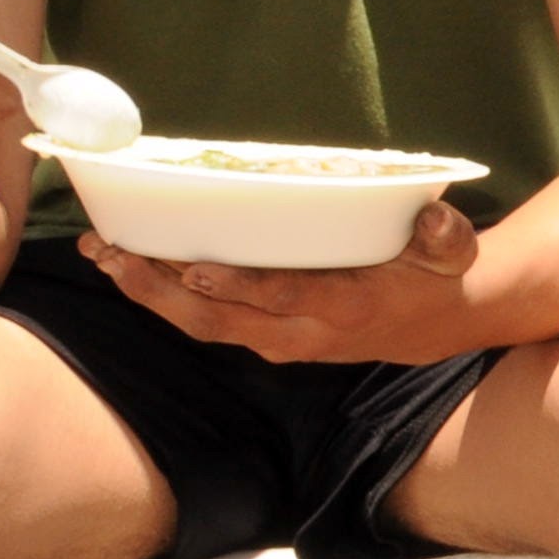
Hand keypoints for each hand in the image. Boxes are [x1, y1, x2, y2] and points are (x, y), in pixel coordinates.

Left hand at [78, 199, 482, 366]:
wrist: (433, 326)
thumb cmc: (435, 274)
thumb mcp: (453, 250)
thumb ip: (446, 235)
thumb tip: (436, 219)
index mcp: (346, 307)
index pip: (286, 297)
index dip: (240, 285)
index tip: (194, 265)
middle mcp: (302, 332)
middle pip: (220, 318)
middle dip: (161, 288)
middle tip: (116, 253)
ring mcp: (277, 340)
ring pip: (202, 324)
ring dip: (148, 293)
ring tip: (104, 254)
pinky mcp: (262, 336)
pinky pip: (204, 322)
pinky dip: (162, 297)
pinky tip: (128, 266)